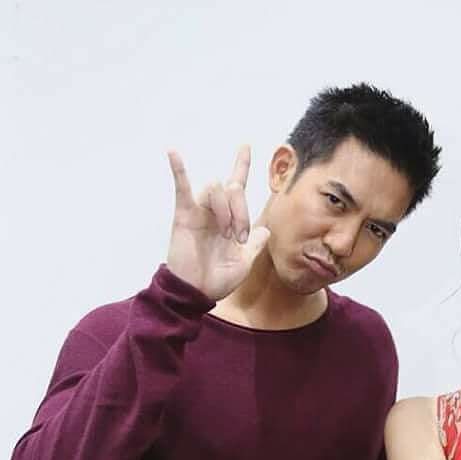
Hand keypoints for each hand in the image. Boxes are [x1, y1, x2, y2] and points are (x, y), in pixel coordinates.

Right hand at [166, 146, 270, 300]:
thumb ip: (254, 246)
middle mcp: (215, 210)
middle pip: (233, 188)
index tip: (246, 146)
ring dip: (226, 209)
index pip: (236, 186)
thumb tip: (265, 231)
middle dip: (242, 210)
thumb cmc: (217, 280)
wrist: (198, 292)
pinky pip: (181, 187)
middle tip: (239, 236)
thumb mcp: (243, 263)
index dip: (242, 166)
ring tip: (226, 234)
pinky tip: (174, 152)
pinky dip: (178, 169)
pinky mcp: (184, 214)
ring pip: (216, 188)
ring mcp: (199, 210)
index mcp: (229, 218)